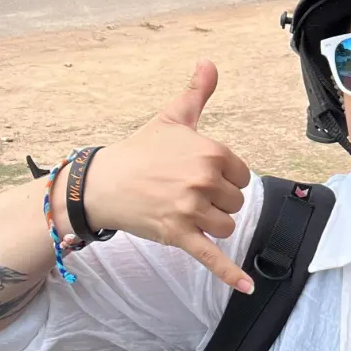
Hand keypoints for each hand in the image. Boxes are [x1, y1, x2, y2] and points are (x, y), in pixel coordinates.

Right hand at [81, 61, 254, 293]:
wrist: (103, 183)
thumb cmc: (141, 150)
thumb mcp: (172, 119)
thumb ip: (197, 92)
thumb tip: (209, 62)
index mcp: (210, 151)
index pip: (241, 174)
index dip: (222, 177)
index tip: (197, 174)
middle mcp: (204, 180)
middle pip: (235, 201)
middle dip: (215, 200)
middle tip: (183, 192)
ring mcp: (192, 210)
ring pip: (227, 225)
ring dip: (211, 223)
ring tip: (184, 211)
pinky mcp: (180, 236)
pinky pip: (212, 257)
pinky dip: (230, 274)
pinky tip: (247, 287)